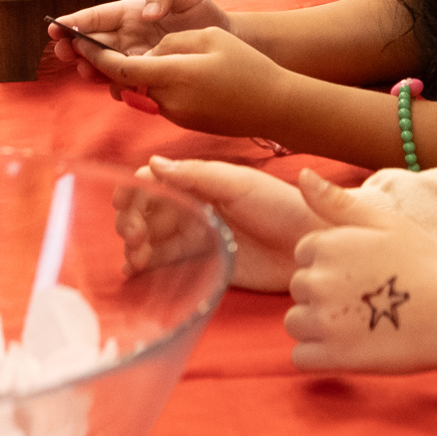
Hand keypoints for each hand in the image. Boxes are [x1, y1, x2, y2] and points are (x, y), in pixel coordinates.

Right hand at [51, 0, 232, 72]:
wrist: (226, 43)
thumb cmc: (203, 14)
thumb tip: (146, 13)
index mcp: (130, 13)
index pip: (96, 17)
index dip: (74, 21)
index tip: (55, 27)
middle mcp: (127, 37)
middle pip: (92, 42)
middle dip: (74, 47)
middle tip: (65, 53)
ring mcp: (133, 58)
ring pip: (102, 65)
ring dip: (89, 67)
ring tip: (85, 69)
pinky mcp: (143, 76)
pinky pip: (122, 82)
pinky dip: (114, 85)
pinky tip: (113, 85)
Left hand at [74, 27, 290, 139]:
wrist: (276, 106)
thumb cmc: (248, 66)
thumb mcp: (209, 38)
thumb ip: (172, 42)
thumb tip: (149, 54)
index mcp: (173, 75)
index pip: (121, 68)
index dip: (95, 55)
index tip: (77, 42)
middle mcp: (169, 101)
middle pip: (126, 83)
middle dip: (106, 66)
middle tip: (86, 48)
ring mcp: (176, 116)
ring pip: (142, 92)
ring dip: (133, 76)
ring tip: (131, 55)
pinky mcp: (185, 123)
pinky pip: (159, 101)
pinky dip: (155, 86)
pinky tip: (168, 73)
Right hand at [141, 157, 326, 289]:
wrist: (312, 243)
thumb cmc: (282, 205)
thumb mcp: (240, 184)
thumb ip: (197, 175)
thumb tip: (152, 164)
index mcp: (199, 182)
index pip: (154, 181)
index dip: (134, 191)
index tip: (124, 204)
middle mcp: (193, 207)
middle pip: (147, 211)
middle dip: (132, 220)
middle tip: (135, 235)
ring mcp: (196, 236)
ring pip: (151, 238)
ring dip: (135, 245)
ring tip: (136, 257)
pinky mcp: (203, 264)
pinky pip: (166, 263)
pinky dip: (145, 265)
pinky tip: (134, 271)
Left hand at [283, 170, 436, 372]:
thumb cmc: (427, 263)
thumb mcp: (386, 221)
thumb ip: (338, 200)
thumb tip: (302, 174)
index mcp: (327, 244)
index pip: (305, 253)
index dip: (332, 263)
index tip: (362, 272)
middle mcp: (317, 280)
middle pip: (300, 287)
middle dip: (324, 292)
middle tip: (366, 298)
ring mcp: (323, 321)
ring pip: (296, 322)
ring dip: (317, 325)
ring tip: (358, 324)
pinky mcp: (333, 357)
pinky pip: (301, 357)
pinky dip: (319, 355)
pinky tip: (349, 347)